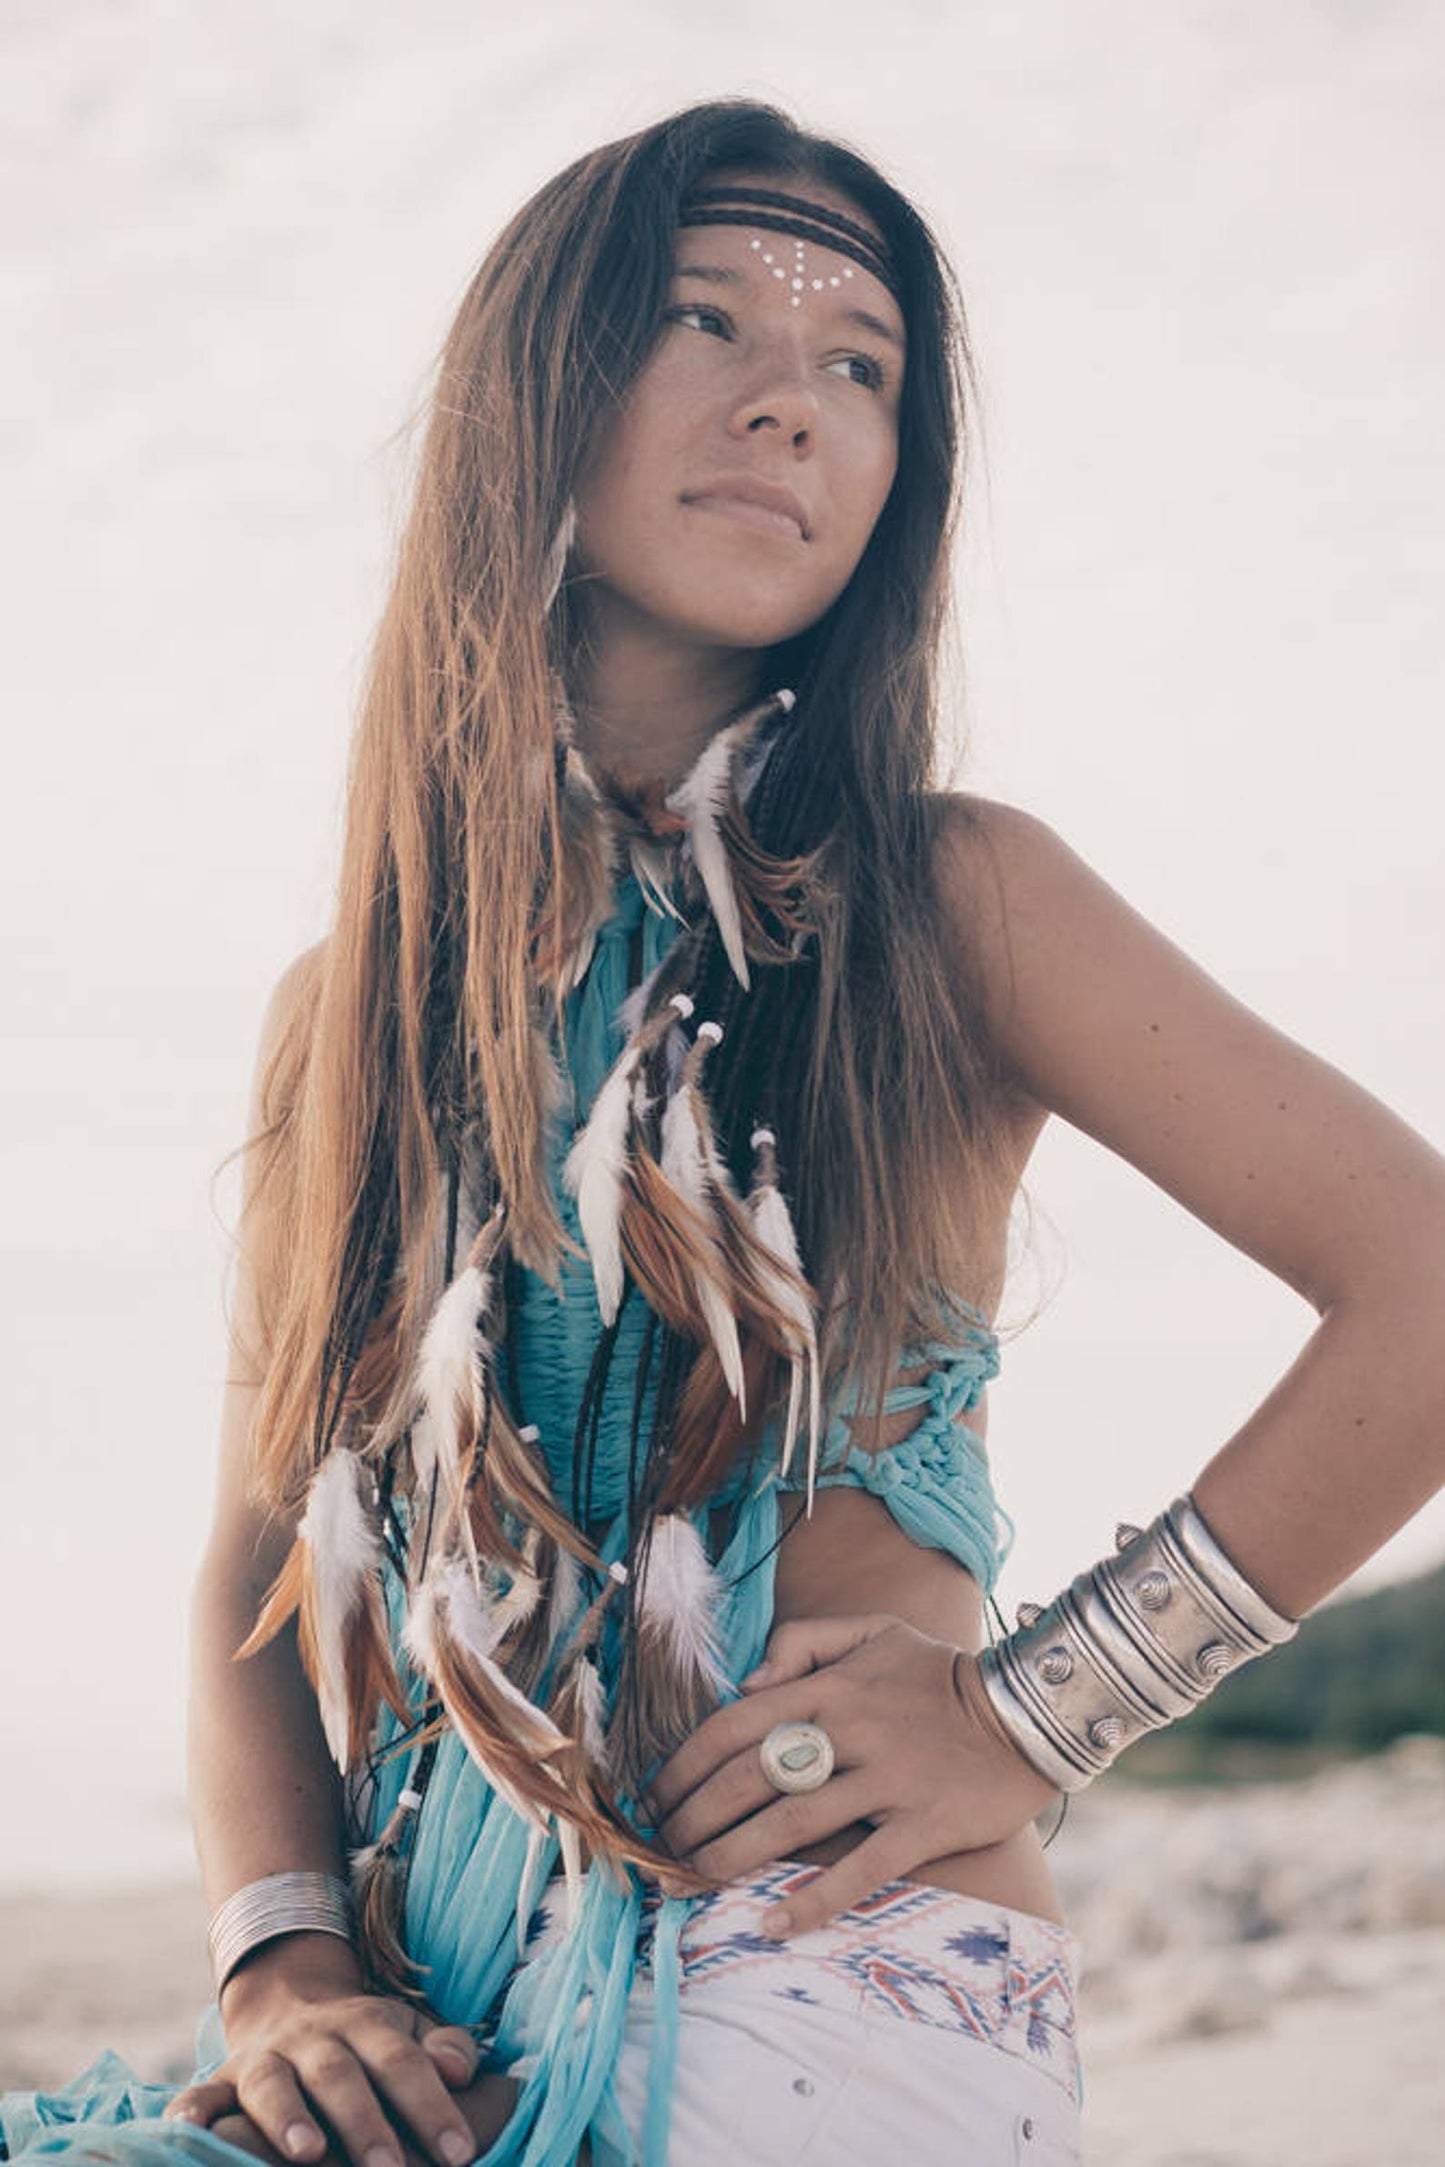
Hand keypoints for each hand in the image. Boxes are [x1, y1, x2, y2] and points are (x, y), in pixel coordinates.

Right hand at [162, 1936, 511, 2166]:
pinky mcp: (223, 2079)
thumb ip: (446, 2047)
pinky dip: (191, 2112)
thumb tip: (461, 2071)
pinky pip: (201, 2094)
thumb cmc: (370, 2041)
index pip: (402, 2061)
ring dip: (286, 2116)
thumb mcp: (412, 2030)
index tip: (460, 2150)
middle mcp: (314, 2038)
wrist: (293, 2004)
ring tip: (308, 2154)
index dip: (431, 2104)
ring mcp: (265, 2057)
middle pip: (339, 2075)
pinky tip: (187, 2132)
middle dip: (364, 2122)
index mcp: (368, 2024)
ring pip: (273, 2082)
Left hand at [648, 1613, 1058, 1938]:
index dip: (685, 1763)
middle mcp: (851, 1730)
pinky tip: (774, 1925)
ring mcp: (888, 1780)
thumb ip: (804, 1642)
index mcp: (831, 1685)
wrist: (1028, 1712)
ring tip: (696, 1878)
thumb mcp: (874, 1632)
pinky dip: (815, 1901)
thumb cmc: (941, 1674)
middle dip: (695, 1815)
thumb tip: (745, 1684)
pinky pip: (861, 1870)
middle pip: (750, 1777)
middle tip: (666, 1845)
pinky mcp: (923, 1824)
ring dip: (734, 1855)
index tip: (656, 1795)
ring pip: (792, 1823)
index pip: (736, 1723)